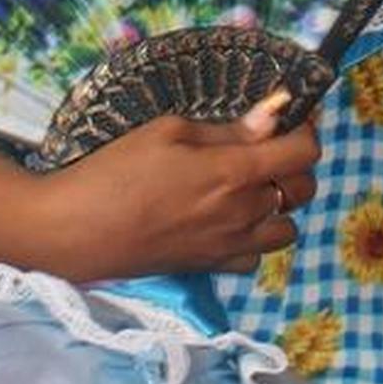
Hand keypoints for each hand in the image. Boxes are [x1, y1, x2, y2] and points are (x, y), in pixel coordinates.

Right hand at [54, 102, 321, 279]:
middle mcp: (243, 213)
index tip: (289, 118)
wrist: (77, 230)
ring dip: (279, 204)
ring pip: (288, 227)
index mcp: (234, 172)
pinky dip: (254, 239)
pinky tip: (229, 221)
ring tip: (249, 187)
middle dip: (294, 163)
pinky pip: (257, 257)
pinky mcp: (211, 268)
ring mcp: (230, 246)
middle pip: (304, 189)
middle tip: (264, 146)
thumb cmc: (117, 169)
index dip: (305, 129)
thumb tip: (273, 115)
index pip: (303, 153)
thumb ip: (227, 129)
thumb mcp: (168, 131)